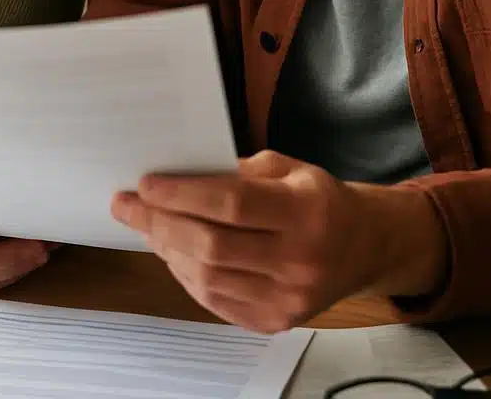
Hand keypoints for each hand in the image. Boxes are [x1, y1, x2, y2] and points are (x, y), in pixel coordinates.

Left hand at [112, 150, 447, 332]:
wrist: (364, 246)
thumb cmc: (316, 198)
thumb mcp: (286, 168)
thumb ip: (236, 172)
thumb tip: (175, 175)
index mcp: (306, 211)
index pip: (232, 204)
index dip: (182, 195)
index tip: (145, 184)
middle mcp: (300, 259)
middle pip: (212, 245)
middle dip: (159, 223)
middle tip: (126, 205)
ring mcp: (289, 298)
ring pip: (208, 277)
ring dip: (166, 249)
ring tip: (145, 226)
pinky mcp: (277, 322)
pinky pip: (215, 301)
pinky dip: (185, 275)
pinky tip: (171, 251)